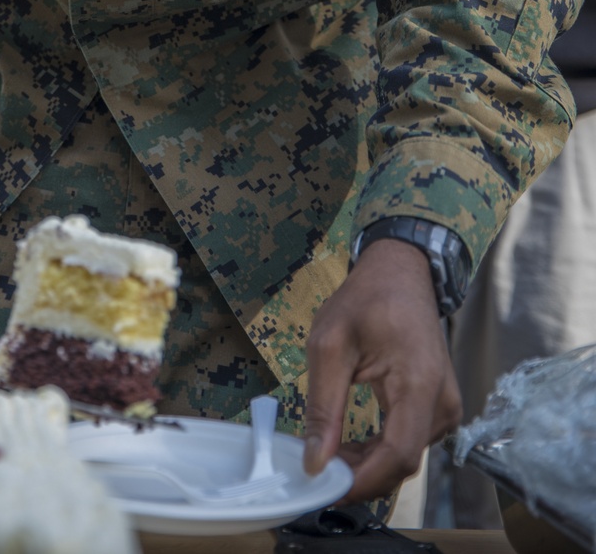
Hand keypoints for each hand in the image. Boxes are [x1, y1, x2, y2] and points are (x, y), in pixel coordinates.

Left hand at [303, 237, 461, 501]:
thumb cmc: (366, 300)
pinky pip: (409, 441)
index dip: (362, 480)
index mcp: (420, 383)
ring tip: (326, 452)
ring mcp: (445, 406)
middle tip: (315, 469)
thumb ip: (323, 406)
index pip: (399, 454)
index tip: (324, 487)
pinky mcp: (438, 407)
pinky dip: (378, 450)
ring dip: (366, 464)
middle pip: (403, 462)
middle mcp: (442, 403)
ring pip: (405, 457)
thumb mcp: (330, 345)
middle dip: (359, 474)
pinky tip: (348, 444)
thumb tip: (314, 461)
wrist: (400, 273)